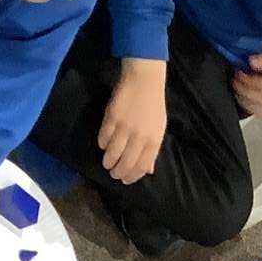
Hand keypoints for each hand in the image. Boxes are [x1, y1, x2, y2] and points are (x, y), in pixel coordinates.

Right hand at [98, 59, 167, 183]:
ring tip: (106, 163)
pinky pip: (104, 137)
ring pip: (113, 153)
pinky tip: (103, 145)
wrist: (144, 80)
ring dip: (108, 161)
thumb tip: (148, 171)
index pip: (141, 167)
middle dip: (118, 172)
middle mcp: (139, 138)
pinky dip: (102, 144)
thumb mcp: (158, 129)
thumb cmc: (153, 105)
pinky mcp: (111, 118)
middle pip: (126, 163)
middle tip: (113, 174)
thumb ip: (152, 150)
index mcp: (153, 141)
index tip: (125, 180)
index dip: (132, 177)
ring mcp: (124, 128)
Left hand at [231, 45, 261, 120]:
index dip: (244, 80)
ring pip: (258, 109)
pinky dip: (255, 109)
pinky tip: (250, 102)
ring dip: (245, 102)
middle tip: (235, 82)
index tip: (237, 72)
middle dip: (242, 91)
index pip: (256, 84)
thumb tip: (250, 62)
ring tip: (239, 92)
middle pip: (255, 98)